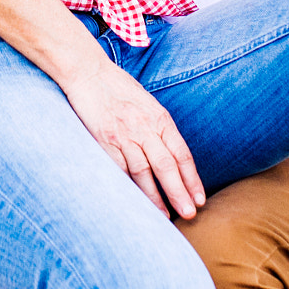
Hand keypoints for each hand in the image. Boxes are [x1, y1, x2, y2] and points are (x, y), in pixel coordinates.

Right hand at [57, 59, 205, 219]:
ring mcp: (124, 135)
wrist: (88, 72)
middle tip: (190, 213)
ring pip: (143, 172)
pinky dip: (128, 186)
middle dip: (179, 193)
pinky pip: (119, 169)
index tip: (199, 198)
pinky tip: (135, 201)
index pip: (181, 154)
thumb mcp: (148, 103)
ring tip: (163, 216)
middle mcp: (145, 128)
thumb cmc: (119, 87)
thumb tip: (172, 153)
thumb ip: (159, 127)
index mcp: (160, 118)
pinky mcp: (104, 141)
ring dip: (154, 197)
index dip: (192, 179)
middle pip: (166, 166)